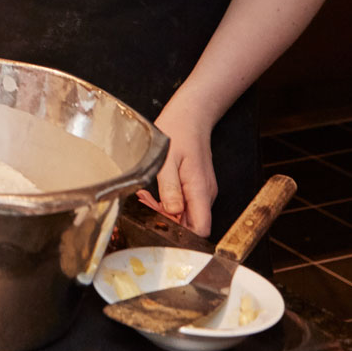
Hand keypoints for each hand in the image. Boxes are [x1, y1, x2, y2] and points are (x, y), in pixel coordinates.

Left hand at [143, 101, 218, 236]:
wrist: (191, 116)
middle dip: (167, 222)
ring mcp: (202, 192)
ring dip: (166, 213)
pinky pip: (185, 205)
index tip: (159, 223)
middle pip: (191, 225)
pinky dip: (169, 204)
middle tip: (146, 204)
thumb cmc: (178, 132)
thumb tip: (171, 210)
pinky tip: (155, 193)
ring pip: (186, 216)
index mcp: (200, 190)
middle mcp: (205, 195)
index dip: (181, 234)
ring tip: (146, 197)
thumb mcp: (166, 159)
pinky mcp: (197, 187)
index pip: (200, 229)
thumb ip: (169, 186)